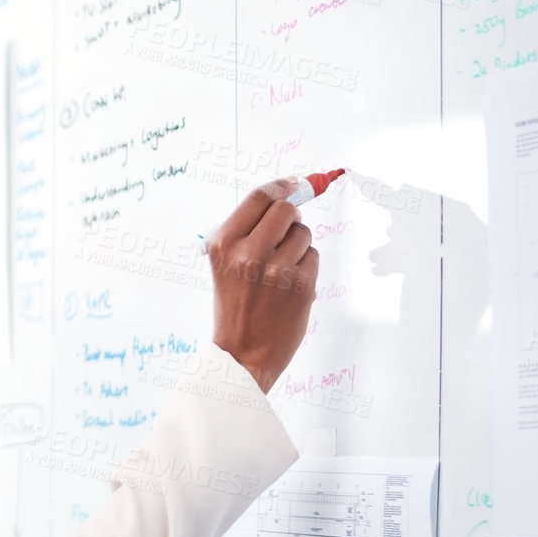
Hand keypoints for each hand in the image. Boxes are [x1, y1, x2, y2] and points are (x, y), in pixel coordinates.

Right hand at [203, 177, 318, 392]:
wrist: (242, 353)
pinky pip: (313, 256)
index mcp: (224, 245)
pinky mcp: (301, 285)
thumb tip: (286, 195)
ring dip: (298, 246)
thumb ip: (246, 231)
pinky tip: (290, 285)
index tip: (294, 183)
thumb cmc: (234, 307)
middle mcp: (249, 253)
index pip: (258, 198)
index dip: (281, 186)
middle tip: (285, 232)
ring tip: (281, 269)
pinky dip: (305, 267)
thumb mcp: (224, 265)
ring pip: (303, 233)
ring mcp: (277, 270)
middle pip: (286, 210)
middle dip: (291, 217)